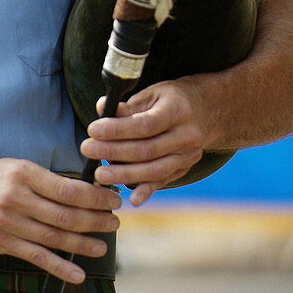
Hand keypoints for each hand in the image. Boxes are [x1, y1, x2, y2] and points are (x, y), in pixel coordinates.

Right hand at [0, 158, 120, 283]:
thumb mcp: (17, 166)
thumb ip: (46, 180)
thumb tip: (83, 191)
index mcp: (23, 173)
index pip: (68, 189)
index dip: (95, 197)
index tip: (111, 199)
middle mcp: (16, 198)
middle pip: (65, 215)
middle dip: (95, 221)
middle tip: (114, 222)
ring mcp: (9, 224)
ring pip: (54, 238)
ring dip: (83, 244)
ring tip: (103, 245)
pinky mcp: (3, 244)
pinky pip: (37, 258)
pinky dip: (59, 268)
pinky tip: (78, 274)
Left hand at [80, 80, 207, 205]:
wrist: (204, 110)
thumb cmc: (169, 99)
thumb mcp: (151, 93)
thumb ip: (127, 104)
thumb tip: (101, 108)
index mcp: (178, 110)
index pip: (145, 124)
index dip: (117, 129)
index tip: (93, 130)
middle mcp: (187, 135)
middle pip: (146, 150)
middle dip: (113, 152)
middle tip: (87, 150)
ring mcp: (188, 155)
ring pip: (154, 170)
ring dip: (124, 174)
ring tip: (100, 174)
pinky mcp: (185, 168)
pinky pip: (163, 181)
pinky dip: (147, 190)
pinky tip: (132, 199)